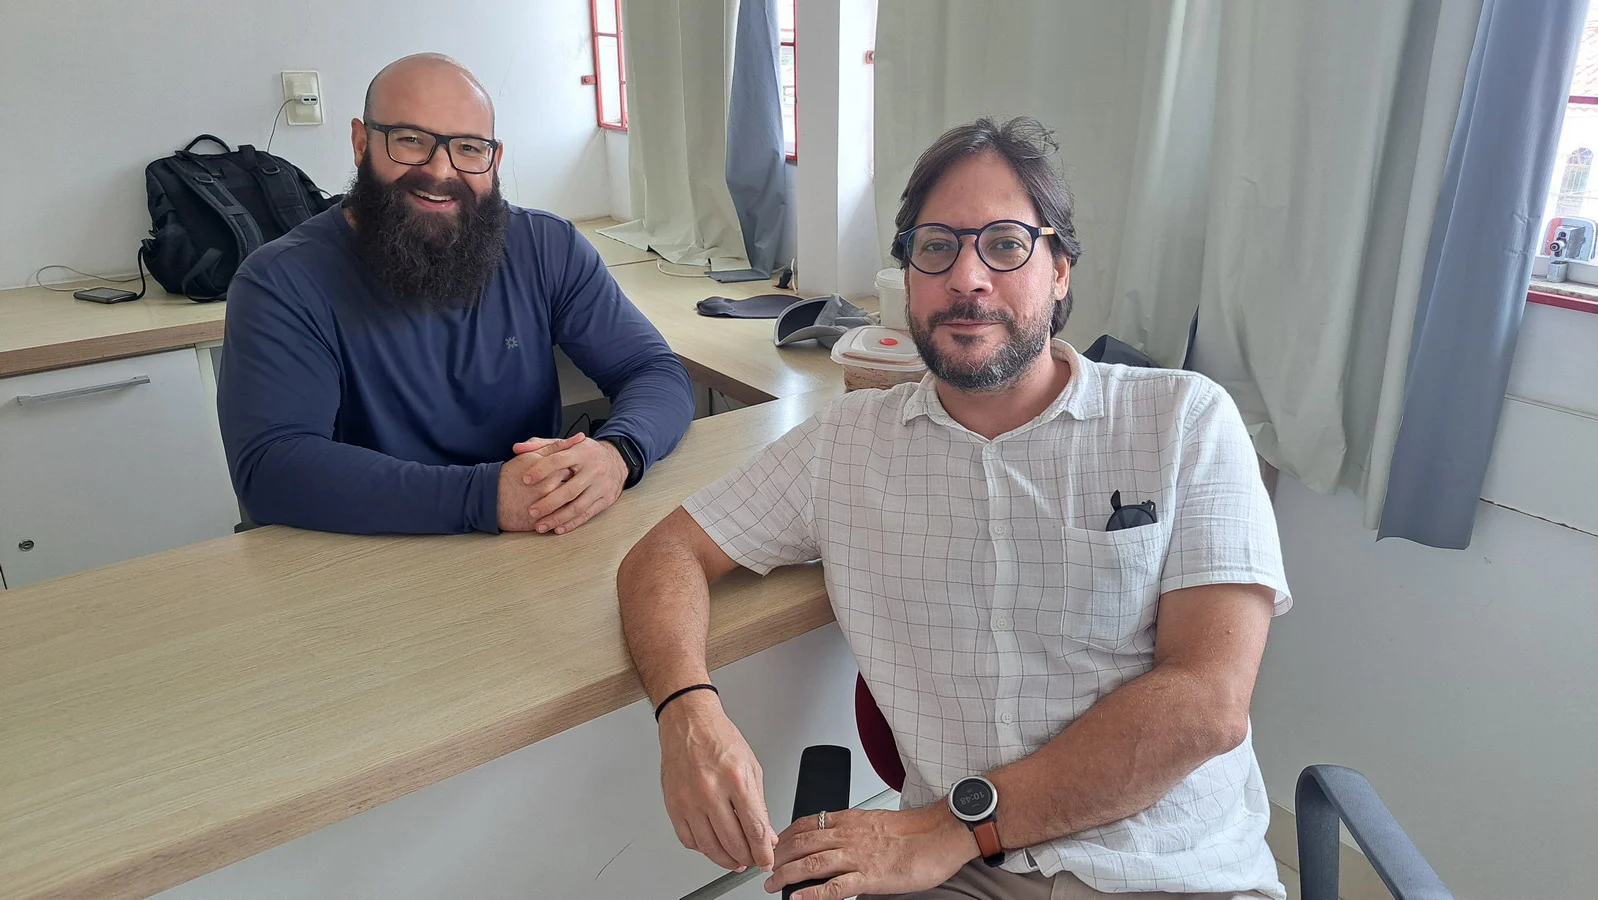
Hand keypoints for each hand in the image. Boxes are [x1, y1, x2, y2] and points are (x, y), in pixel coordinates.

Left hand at [510, 433, 628, 533]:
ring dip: (558, 518)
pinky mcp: (606, 499)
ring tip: (540, 525)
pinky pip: (588, 514)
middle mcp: (593, 469)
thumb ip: (542, 445)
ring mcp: (601, 486)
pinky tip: (558, 528)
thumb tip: (517, 449)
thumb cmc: (586, 453)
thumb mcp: (567, 444)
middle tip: (531, 511)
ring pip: (578, 506)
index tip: (525, 479)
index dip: (541, 470)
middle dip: (549, 502)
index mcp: (582, 452)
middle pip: (570, 489)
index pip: (559, 461)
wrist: (617, 460)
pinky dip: (572, 523)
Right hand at [658, 690, 776, 872]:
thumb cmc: (720, 739)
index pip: (753, 828)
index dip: (762, 852)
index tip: (766, 861)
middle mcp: (710, 791)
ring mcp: (689, 800)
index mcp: (735, 779)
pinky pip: (689, 840)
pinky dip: (703, 849)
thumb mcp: (751, 767)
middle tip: (752, 860)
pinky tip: (713, 845)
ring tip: (735, 859)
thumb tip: (766, 835)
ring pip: (709, 846)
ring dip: (726, 859)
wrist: (688, 723)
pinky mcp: (673, 805)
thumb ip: (759, 805)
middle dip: (747, 858)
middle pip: (732, 842)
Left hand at [764, 804, 977, 899]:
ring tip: (772, 884)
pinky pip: (834, 887)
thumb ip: (855, 829)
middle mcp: (848, 835)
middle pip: (802, 843)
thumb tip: (841, 838)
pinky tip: (798, 898)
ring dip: (787, 875)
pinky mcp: (869, 877)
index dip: (786, 835)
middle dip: (779, 856)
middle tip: (765, 867)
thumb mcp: (877, 822)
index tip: (774, 844)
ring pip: (811, 863)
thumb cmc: (916, 831)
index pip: (807, 823)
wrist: (941, 834)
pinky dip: (812, 893)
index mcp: (850, 820)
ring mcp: (857, 856)